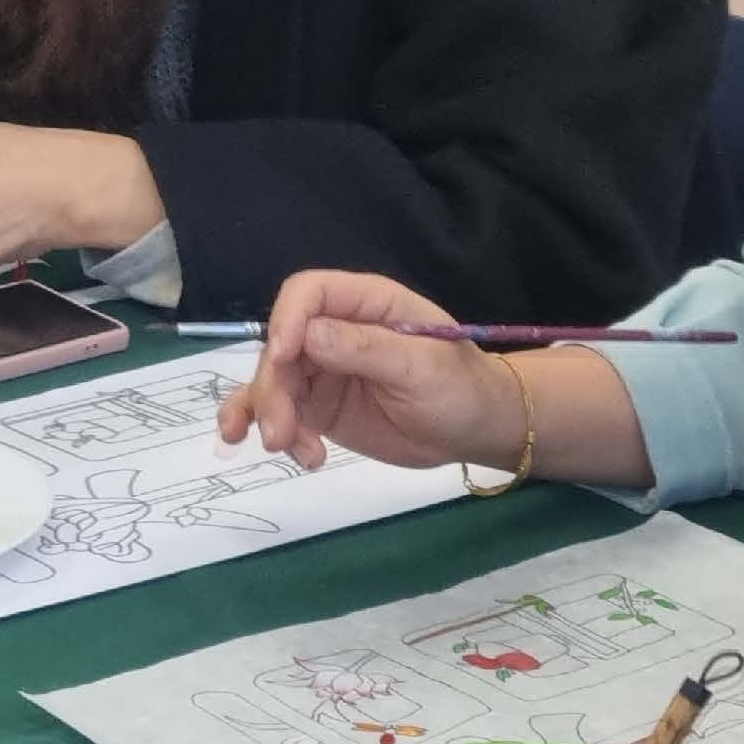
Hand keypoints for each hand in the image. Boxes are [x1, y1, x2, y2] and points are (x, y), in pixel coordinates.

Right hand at [218, 270, 534, 474]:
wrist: (476, 430)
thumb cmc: (460, 387)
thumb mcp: (420, 366)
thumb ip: (365, 348)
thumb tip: (307, 335)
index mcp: (366, 303)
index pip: (308, 293)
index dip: (286, 319)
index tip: (282, 359)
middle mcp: (336, 330)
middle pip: (281, 344)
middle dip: (272, 387)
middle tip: (282, 434)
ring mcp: (323, 370)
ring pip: (273, 380)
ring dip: (268, 413)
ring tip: (288, 448)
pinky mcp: (319, 406)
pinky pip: (280, 409)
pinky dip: (271, 427)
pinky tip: (283, 451)